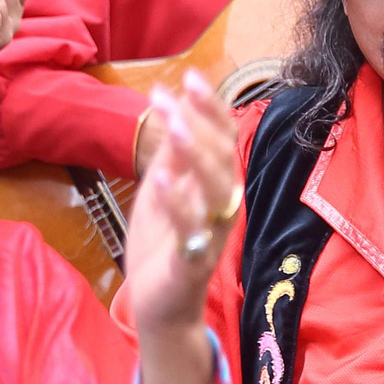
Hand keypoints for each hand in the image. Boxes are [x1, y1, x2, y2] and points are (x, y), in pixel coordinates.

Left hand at [124, 70, 240, 383]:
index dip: (209, 107)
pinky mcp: (193, 263)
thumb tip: (174, 110)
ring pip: (215, 191)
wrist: (160, 307)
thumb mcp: (164, 192)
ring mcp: (212, 235)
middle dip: (203, 123)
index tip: (189, 76)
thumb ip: (172, 158)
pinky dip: (177, 205)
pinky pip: (190, 232)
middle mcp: (223, 207)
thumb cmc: (164, 247)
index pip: (222, 139)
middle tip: (179, 93)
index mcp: (217, 186)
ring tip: (173, 125)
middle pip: (223, 158)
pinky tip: (160, 180)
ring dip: (195, 156)